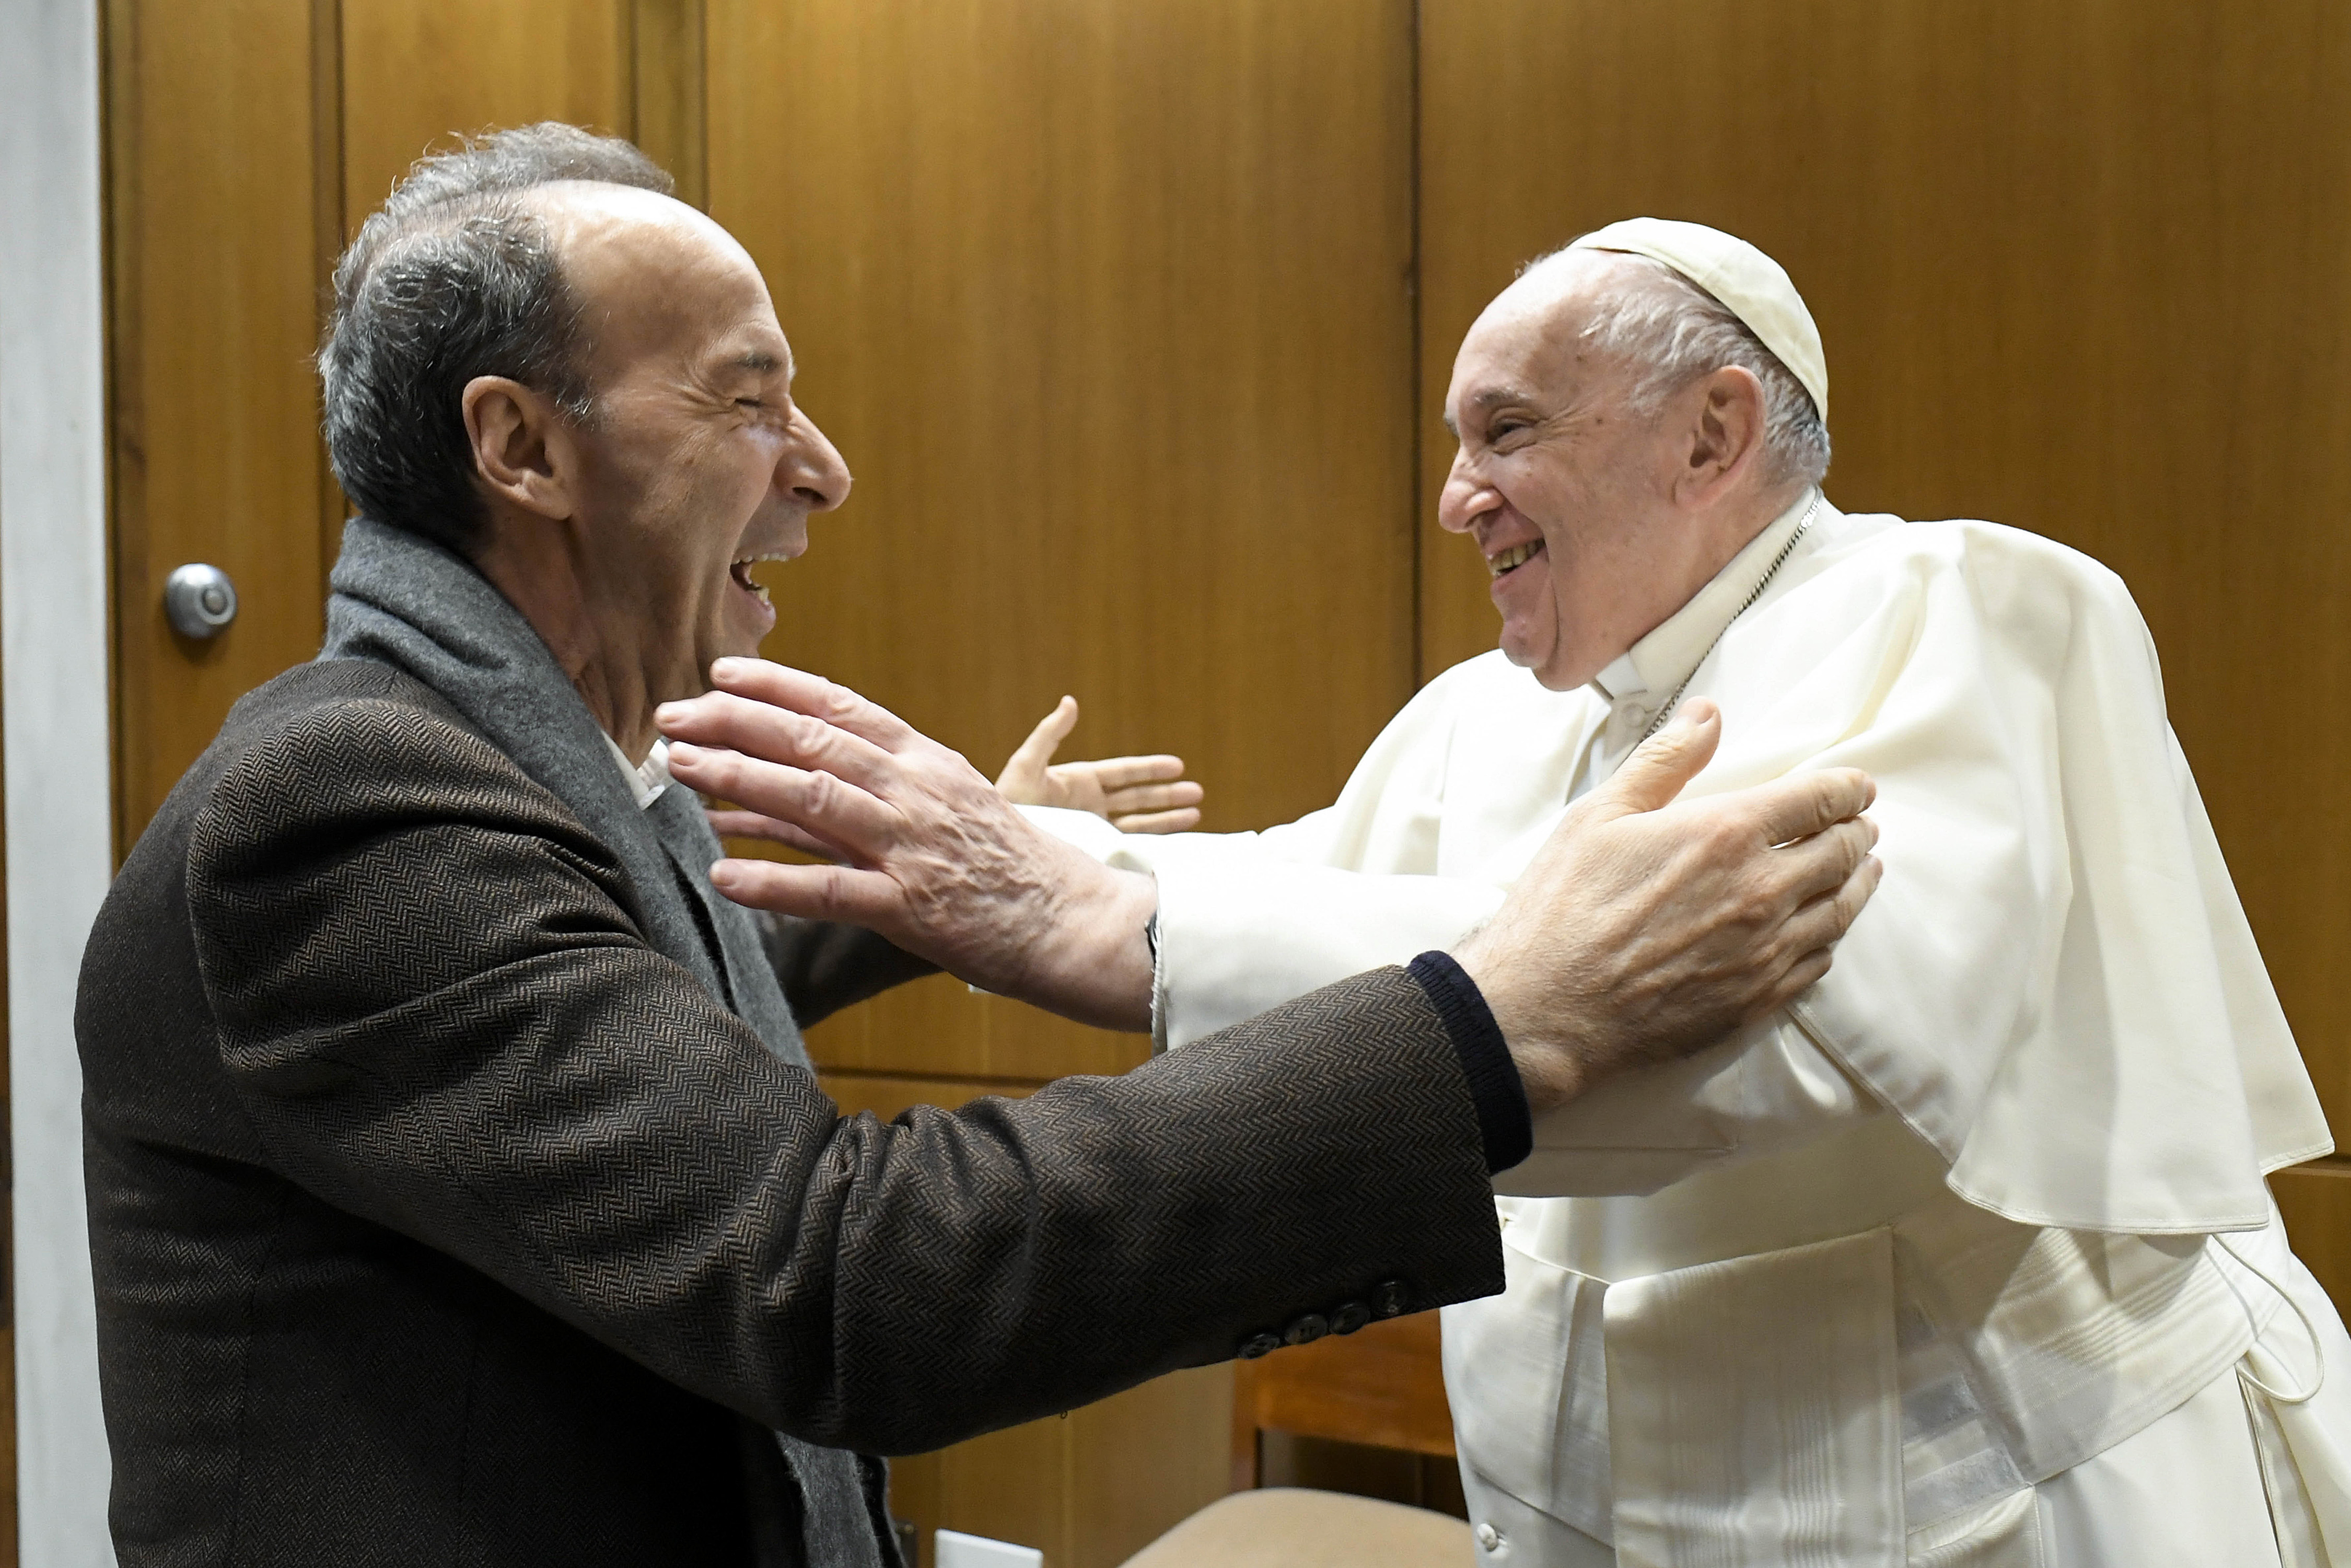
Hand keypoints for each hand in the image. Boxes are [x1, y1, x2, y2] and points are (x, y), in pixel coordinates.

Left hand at [657, 660, 1157, 1029]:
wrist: (1066, 919)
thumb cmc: (997, 861)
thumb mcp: (942, 803)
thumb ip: (861, 791)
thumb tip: (765, 786)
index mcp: (923, 760)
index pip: (840, 706)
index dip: (776, 686)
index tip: (721, 674)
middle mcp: (913, 792)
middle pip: (813, 743)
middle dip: (735, 724)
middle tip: (673, 718)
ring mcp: (910, 847)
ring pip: (813, 800)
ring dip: (739, 780)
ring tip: (681, 769)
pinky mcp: (909, 907)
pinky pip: (827, 890)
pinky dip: (772, 880)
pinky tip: (723, 874)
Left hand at [995, 696, 1203, 832]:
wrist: (997, 847)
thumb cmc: (1007, 804)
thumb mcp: (1026, 765)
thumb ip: (1049, 735)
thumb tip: (1070, 701)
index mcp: (1080, 782)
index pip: (1123, 773)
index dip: (1150, 769)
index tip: (1177, 766)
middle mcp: (1090, 806)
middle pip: (1138, 797)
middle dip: (1167, 795)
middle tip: (1198, 792)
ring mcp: (1092, 831)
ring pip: (1139, 824)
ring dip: (1167, 818)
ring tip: (1196, 814)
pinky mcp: (1091, 854)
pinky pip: (1128, 850)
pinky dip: (1151, 846)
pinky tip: (1172, 847)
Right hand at [1456, 699, 1879, 1113]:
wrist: (1546, 1010)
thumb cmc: (1562, 909)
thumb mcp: (1599, 815)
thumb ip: (1664, 760)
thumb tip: (1707, 715)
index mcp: (1727, 833)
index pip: (1818, 799)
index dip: (1846, 788)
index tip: (1857, 787)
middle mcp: (1762, 892)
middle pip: (1841, 853)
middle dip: (1857, 832)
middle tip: (1861, 826)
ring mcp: (1766, 952)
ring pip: (1840, 910)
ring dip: (1858, 883)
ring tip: (1862, 870)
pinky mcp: (1757, 1001)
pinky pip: (1818, 963)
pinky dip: (1829, 938)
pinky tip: (1822, 931)